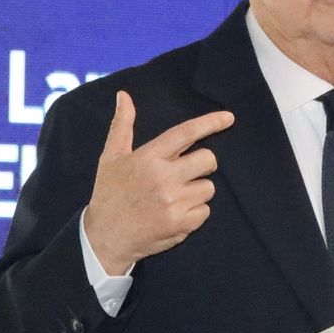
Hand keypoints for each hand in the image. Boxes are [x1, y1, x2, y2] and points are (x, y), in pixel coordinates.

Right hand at [83, 91, 232, 274]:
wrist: (104, 237)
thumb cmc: (109, 194)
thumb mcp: (111, 157)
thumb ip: (122, 125)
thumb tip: (124, 95)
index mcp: (148, 156)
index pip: (186, 133)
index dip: (210, 123)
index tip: (229, 118)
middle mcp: (163, 177)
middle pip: (208, 159)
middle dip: (202, 164)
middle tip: (186, 173)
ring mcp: (173, 202)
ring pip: (208, 188)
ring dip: (197, 191)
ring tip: (175, 198)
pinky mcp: (180, 224)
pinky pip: (206, 211)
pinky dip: (195, 213)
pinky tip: (175, 214)